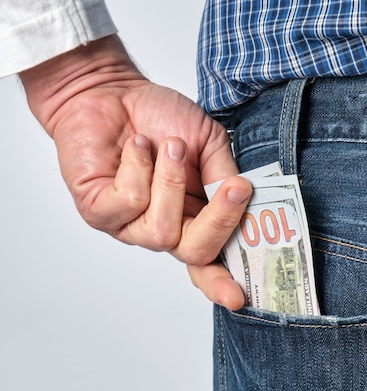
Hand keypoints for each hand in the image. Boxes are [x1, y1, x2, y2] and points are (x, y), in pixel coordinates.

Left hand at [20, 36, 251, 308]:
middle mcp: (164, 230)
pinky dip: (139, 166)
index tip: (239, 297)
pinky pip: (129, 203)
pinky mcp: (99, 212)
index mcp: (195, 220)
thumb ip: (224, 175)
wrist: (111, 92)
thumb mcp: (209, 143)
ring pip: (162, 231)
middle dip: (219, 221)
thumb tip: (243, 202)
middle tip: (235, 188)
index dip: (224, 283)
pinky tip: (137, 147)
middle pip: (196, 254)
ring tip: (169, 146)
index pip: (211, 262)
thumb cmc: (161, 118)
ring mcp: (130, 225)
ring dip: (171, 182)